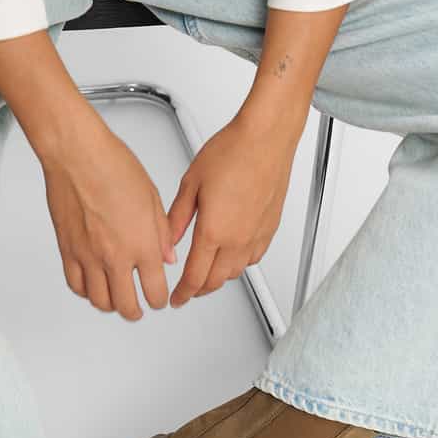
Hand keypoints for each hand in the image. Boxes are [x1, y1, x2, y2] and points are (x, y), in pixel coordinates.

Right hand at [43, 115, 175, 319]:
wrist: (76, 154)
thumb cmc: (113, 166)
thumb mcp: (152, 198)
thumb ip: (161, 233)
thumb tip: (168, 257)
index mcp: (142, 244)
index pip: (155, 291)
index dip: (159, 301)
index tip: (159, 300)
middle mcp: (115, 256)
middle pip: (126, 305)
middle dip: (136, 312)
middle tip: (138, 309)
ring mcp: (89, 256)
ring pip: (99, 301)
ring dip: (111, 305)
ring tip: (116, 300)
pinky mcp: (68, 251)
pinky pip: (76, 285)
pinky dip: (86, 292)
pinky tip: (92, 287)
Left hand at [167, 114, 296, 307]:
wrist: (266, 137)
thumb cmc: (232, 151)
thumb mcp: (191, 184)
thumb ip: (177, 219)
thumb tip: (168, 242)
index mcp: (213, 231)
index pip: (194, 277)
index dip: (183, 294)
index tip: (176, 299)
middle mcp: (237, 239)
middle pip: (215, 281)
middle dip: (198, 290)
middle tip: (188, 290)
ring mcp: (255, 236)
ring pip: (235, 273)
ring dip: (218, 279)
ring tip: (206, 275)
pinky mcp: (269, 229)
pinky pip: (253, 259)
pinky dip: (239, 265)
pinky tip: (231, 257)